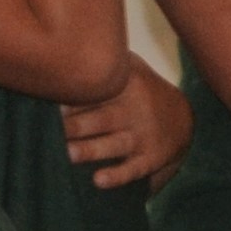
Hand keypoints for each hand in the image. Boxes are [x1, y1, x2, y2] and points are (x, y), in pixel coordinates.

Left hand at [61, 56, 191, 190]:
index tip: (48, 98)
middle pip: (101, 118)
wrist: (182, 120)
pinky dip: (117, 177)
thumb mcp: (132, 69)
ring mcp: (142, 136)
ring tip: (68, 154)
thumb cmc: (143, 92)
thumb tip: (63, 49)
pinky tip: (98, 181)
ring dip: (90, 150)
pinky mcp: (150, 159)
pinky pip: (133, 170)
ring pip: (114, 145)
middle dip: (75, 125)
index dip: (72, 96)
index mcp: (125, 86)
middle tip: (50, 131)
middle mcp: (133, 111)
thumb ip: (106, 60)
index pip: (96, 90)